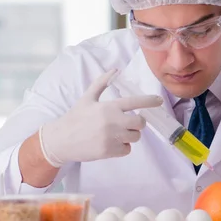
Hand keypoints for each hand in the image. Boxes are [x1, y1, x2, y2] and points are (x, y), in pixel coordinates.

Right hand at [39, 69, 163, 167]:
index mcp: (109, 107)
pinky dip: (122, 147)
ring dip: (130, 136)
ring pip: (135, 137)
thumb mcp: (87, 98)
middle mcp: (112, 122)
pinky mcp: (109, 151)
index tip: (159, 100)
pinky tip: (110, 144)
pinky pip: (127, 149)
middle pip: (140, 123)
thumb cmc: (75, 117)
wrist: (61, 140)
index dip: (150, 101)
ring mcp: (111, 137)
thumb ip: (102, 83)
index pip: (135, 102)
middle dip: (138, 123)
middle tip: (128, 123)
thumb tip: (115, 69)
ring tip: (116, 134)